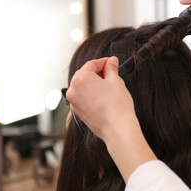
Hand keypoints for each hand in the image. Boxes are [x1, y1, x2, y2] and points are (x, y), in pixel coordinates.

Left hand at [66, 56, 156, 181]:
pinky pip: (83, 98)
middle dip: (97, 72)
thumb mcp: (116, 81)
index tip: (111, 62)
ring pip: (82, 87)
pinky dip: (91, 94)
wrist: (117, 128)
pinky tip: (103, 96)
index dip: (104, 62)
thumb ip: (111, 69)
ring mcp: (74, 102)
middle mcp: (73, 90)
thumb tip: (111, 62)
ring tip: (109, 85)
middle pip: (84, 74)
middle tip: (111, 72)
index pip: (91, 64)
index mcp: (80, 79)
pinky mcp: (78, 112)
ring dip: (94, 83)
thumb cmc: (117, 106)